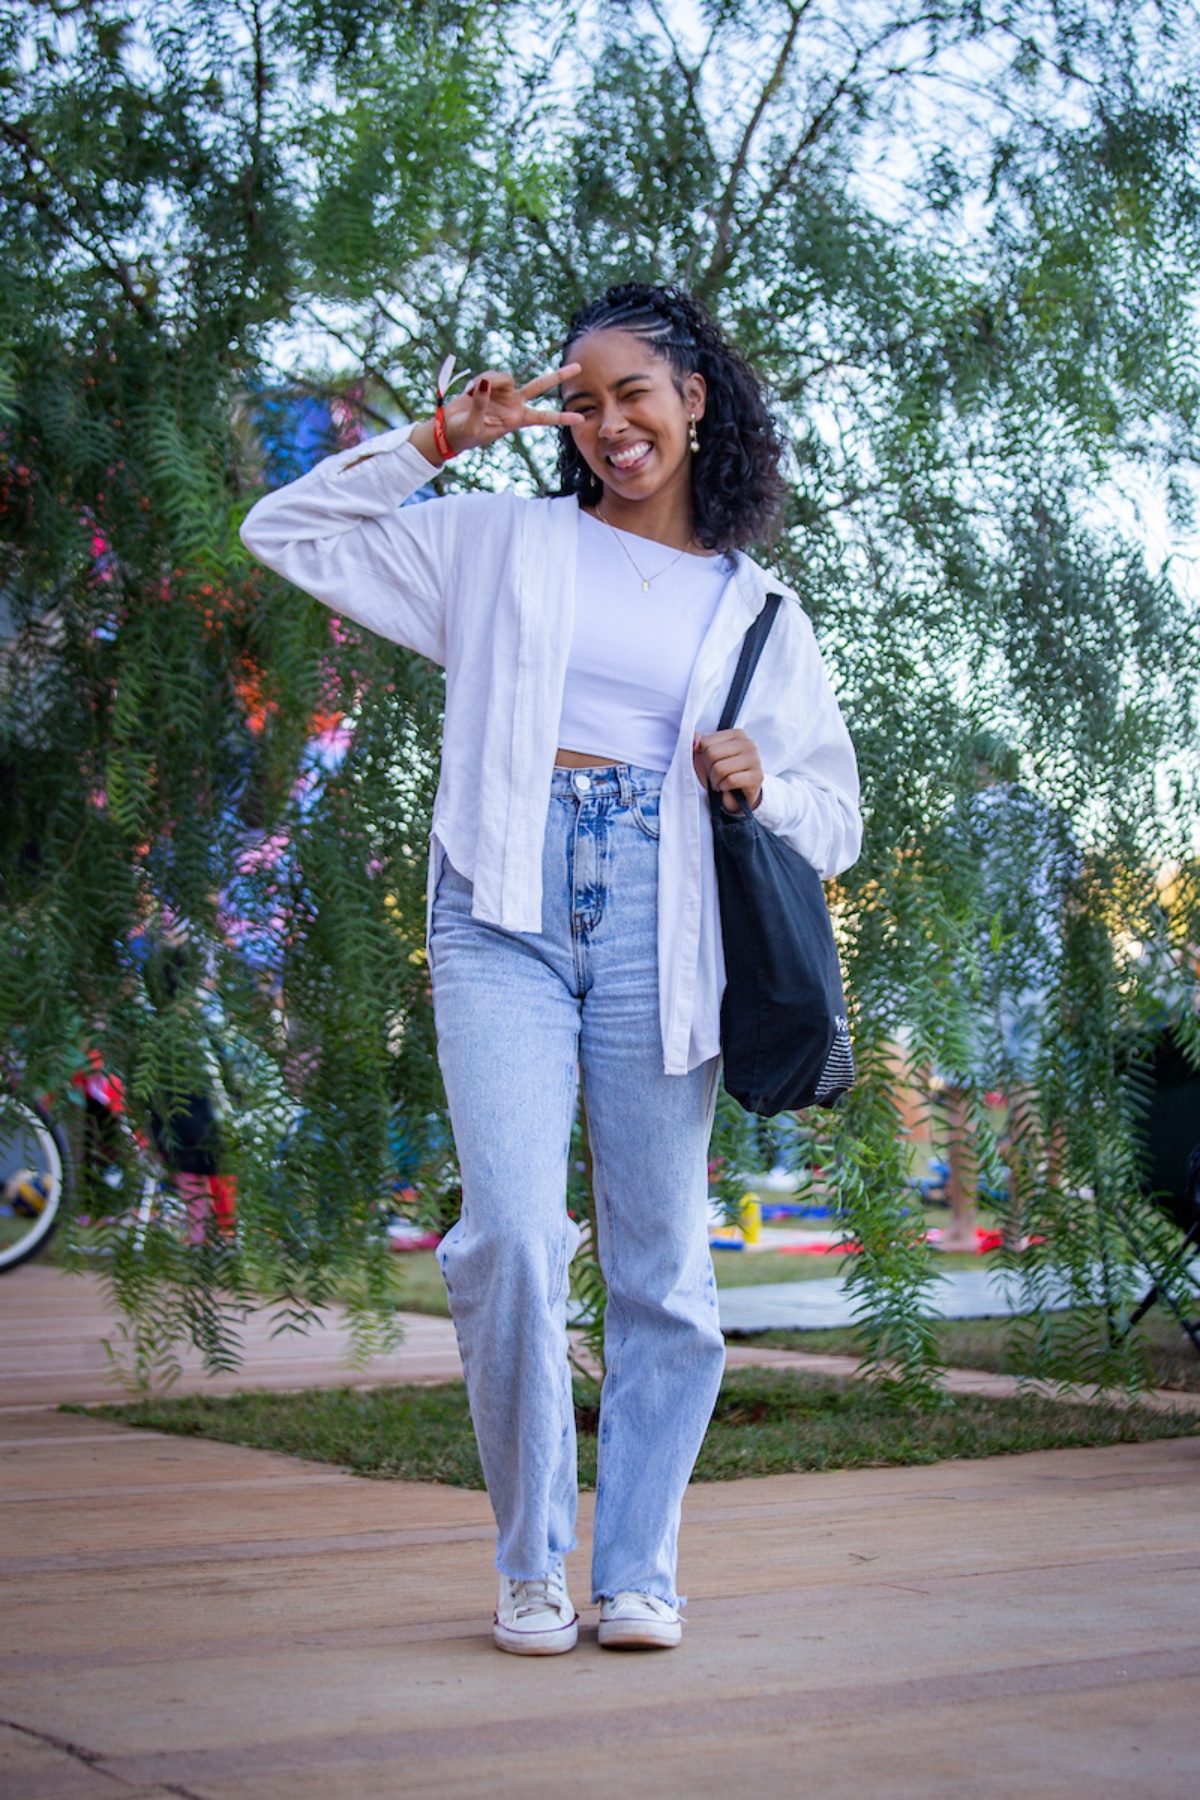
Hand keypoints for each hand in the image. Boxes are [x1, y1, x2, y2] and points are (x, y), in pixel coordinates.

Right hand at [414, 363, 583, 462]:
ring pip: (507, 376)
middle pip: (540, 386)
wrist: (450, 428)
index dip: (561, 417)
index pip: (544, 418)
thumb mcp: (472, 426)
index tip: (581, 418)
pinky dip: (479, 381)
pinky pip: (490, 374)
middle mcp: (514, 404)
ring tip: (473, 393)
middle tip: (579, 368)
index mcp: (516, 420)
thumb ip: (479, 405)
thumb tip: (485, 383)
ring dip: (492, 381)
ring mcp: (504, 392)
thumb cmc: (463, 435)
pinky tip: (469, 390)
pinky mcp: (490, 383)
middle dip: (558, 376)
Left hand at [693, 729, 763, 812]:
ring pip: (720, 768)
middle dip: (709, 769)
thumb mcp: (707, 755)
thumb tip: (693, 739)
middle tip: (715, 775)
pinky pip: (730, 781)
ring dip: (715, 780)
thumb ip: (698, 742)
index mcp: (737, 734)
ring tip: (720, 782)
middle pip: (712, 754)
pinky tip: (727, 787)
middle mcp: (748, 743)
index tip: (711, 763)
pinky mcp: (756, 777)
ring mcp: (755, 760)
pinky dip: (724, 787)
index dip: (703, 757)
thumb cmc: (722, 772)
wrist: (738, 794)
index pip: (706, 742)